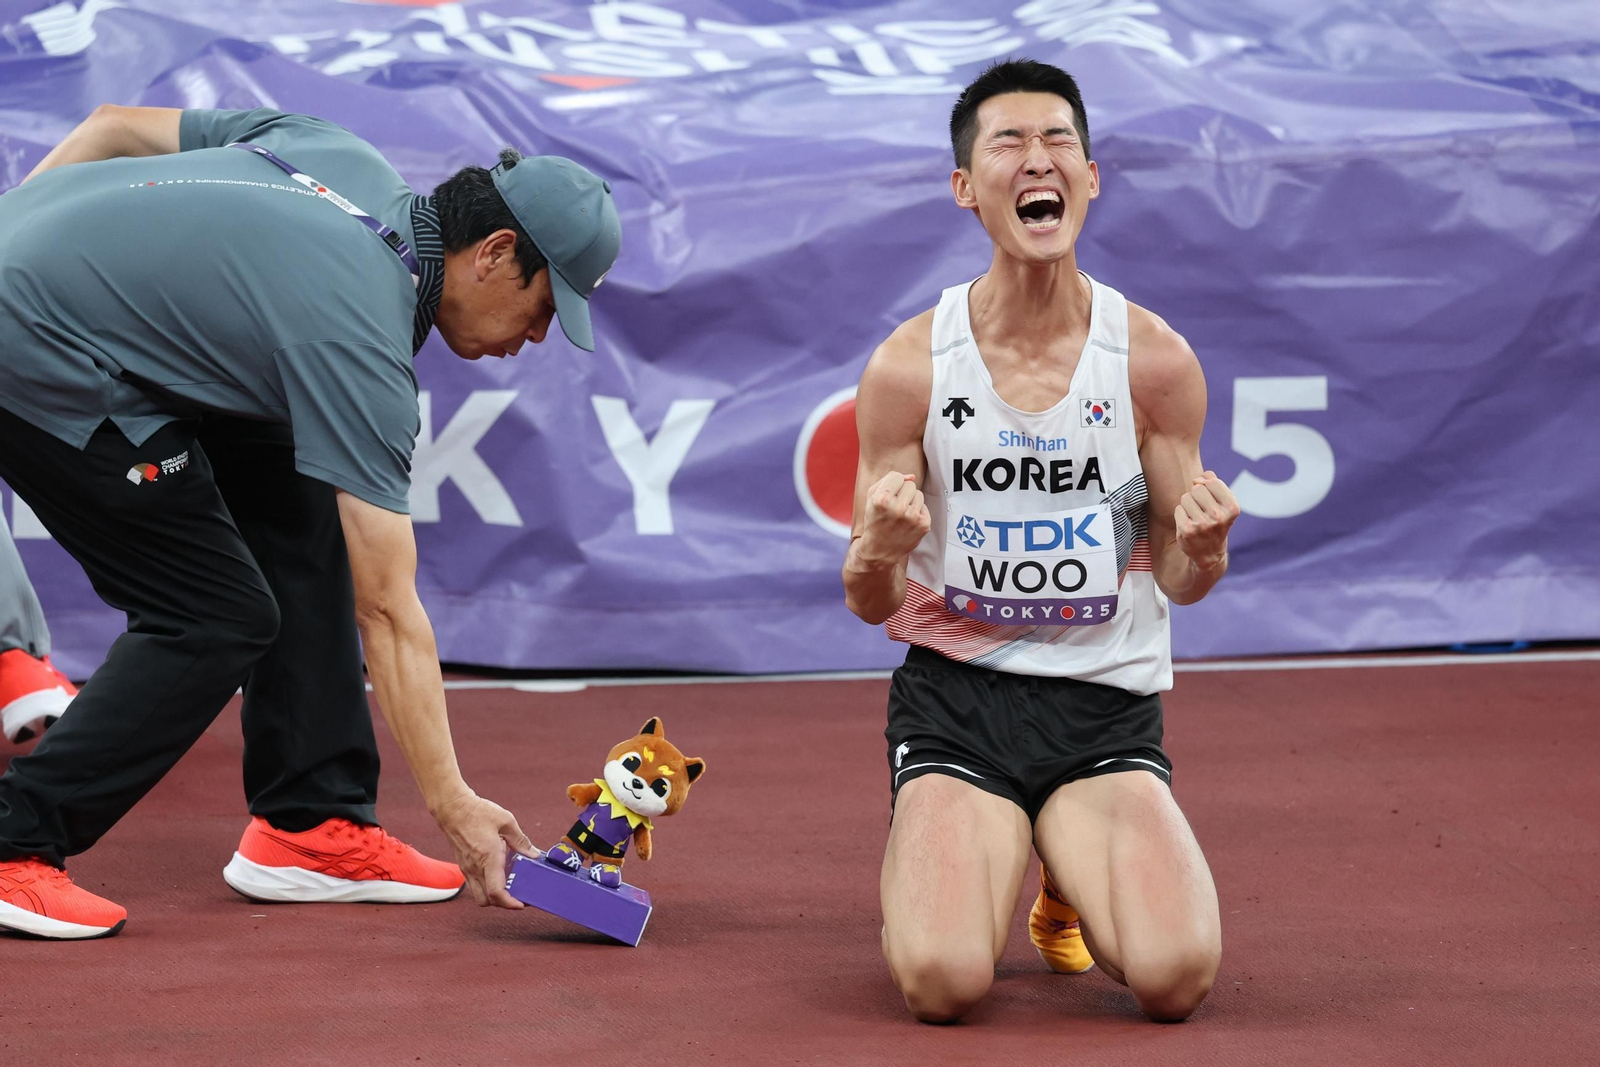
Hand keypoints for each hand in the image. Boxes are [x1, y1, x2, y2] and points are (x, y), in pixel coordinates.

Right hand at [432, 790, 538, 908]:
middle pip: (487, 901)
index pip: (496, 892)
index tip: (521, 904)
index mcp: (489, 858)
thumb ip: (521, 841)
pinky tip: (496, 873)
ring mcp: (467, 868)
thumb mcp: (507, 822)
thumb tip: (534, 854)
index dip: (510, 904)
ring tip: (508, 886)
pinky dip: (485, 886)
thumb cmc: (478, 812)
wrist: (453, 808)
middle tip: (517, 896)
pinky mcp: (463, 865)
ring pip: (479, 895)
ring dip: (493, 896)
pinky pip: (474, 884)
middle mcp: (475, 867)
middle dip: (503, 903)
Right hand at [858, 472, 931, 563]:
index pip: (896, 476)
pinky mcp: (923, 525)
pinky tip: (908, 521)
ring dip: (911, 502)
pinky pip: (924, 506)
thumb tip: (911, 476)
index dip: (892, 485)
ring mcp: (912, 518)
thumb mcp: (871, 498)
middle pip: (910, 484)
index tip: (888, 496)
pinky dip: (917, 512)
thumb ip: (888, 480)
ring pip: (919, 494)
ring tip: (901, 514)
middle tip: (894, 507)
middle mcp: (898, 508)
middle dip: (902, 493)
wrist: (880, 550)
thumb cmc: (875, 522)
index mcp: (881, 500)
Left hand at [1174, 471, 1238, 570]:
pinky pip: (1178, 509)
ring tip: (1195, 516)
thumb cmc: (1216, 521)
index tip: (1209, 496)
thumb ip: (1214, 484)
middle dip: (1196, 495)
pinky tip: (1188, 523)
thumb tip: (1199, 478)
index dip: (1207, 485)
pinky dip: (1181, 514)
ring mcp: (1202, 524)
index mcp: (1232, 508)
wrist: (1209, 553)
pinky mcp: (1187, 530)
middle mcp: (1219, 517)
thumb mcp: (1223, 504)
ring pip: (1186, 497)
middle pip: (1197, 488)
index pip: (1212, 481)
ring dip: (1188, 504)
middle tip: (1202, 509)